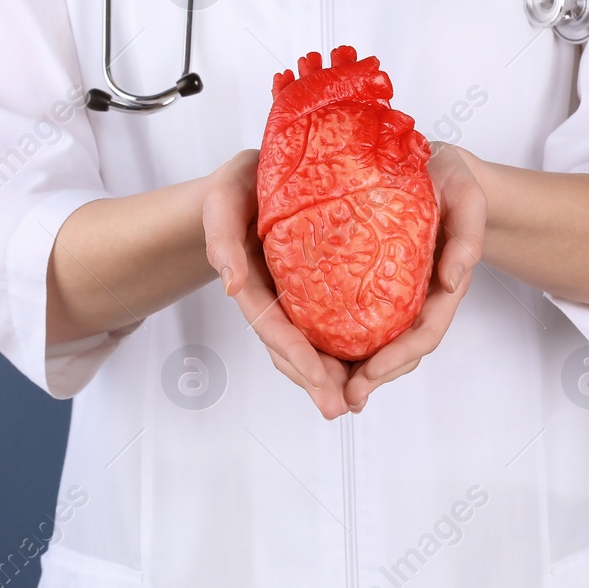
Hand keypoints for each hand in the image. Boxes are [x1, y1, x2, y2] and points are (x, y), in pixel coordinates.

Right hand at [203, 150, 352, 419]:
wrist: (249, 181)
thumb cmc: (234, 191)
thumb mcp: (222, 203)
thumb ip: (221, 240)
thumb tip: (231, 284)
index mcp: (250, 282)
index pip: (270, 325)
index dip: (293, 354)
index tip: (317, 378)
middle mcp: (272, 297)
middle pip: (290, 348)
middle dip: (314, 380)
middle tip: (341, 406)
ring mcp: (292, 297)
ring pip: (310, 344)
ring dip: (330, 375)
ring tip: (355, 399)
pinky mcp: (314, 289)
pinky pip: (329, 324)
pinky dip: (345, 348)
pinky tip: (367, 365)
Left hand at [343, 142, 486, 411]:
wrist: (438, 168)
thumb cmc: (452, 182)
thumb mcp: (466, 198)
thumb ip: (467, 236)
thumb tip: (451, 279)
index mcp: (442, 281)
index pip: (424, 332)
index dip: (398, 357)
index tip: (369, 374)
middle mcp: (419, 294)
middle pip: (400, 349)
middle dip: (373, 377)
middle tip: (342, 397)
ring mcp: (398, 294)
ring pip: (379, 343)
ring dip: (354, 370)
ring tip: (326, 389)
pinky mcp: (374, 283)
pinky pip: (359, 321)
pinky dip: (342, 343)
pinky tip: (318, 355)